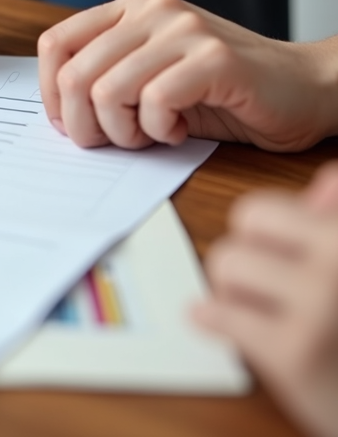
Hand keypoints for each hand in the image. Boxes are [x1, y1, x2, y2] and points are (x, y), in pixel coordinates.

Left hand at [37, 0, 337, 150]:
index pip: (54, 44)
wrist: (302, 90)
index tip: (72, 124)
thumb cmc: (221, 92)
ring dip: (124, 132)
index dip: (51, 95)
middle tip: (118, 140)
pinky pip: (154, 102)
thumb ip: (104, 78)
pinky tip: (180, 130)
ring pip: (107, 91)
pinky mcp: (213, 57)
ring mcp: (183, 29)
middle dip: (85, 126)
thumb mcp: (147, 78)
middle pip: (74, 75)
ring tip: (152, 134)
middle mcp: (152, 9)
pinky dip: (160, 131)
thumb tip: (57, 111)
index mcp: (129, 8)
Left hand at [193, 163, 337, 436]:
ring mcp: (320, 304)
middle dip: (252, 244)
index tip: (285, 246)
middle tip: (266, 277)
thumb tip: (322, 185)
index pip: (298, 193)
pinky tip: (217, 323)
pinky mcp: (294, 351)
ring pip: (227, 261)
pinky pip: (221, 312)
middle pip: (250, 215)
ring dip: (233, 287)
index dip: (285, 223)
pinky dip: (214, 319)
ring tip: (258, 309)